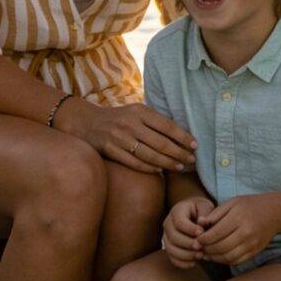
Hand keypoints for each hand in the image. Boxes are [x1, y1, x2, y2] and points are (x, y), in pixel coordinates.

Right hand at [58, 99, 195, 172]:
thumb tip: (181, 134)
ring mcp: (119, 138)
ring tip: (180, 167)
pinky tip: (160, 169)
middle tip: (192, 160)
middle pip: (161, 143)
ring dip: (168, 163)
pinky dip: (149, 167)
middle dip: (180, 153)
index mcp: (139, 111)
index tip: (195, 145)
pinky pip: (134, 162)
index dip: (183, 137)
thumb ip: (153, 121)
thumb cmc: (117, 118)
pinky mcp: (110, 150)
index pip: (167, 126)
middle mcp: (130, 124)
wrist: (85, 123)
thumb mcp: (135, 112)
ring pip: (150, 155)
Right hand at [161, 197, 210, 267]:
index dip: (190, 229)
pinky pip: (172, 258)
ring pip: (170, 248)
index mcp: (177, 211)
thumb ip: (205, 214)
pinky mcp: (170, 248)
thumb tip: (202, 222)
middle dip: (188, 243)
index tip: (202, 233)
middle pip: (173, 236)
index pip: (179, 221)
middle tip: (201, 246)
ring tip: (200, 255)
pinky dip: (182, 263)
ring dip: (186, 255)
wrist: (198, 216)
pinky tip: (194, 262)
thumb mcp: (206, 208)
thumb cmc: (203, 211)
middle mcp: (168, 224)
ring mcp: (167, 237)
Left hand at [196, 195, 280, 265]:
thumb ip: (215, 213)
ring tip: (205, 253)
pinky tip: (217, 256)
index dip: (203, 239)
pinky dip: (224, 261)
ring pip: (227, 257)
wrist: (275, 213)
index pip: (215, 233)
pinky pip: (236, 261)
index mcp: (238, 218)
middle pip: (220, 247)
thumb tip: (199, 223)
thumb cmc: (250, 205)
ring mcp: (252, 244)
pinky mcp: (255, 251)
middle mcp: (246, 233)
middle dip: (206, 249)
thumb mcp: (232, 202)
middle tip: (198, 248)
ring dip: (213, 258)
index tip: (196, 238)